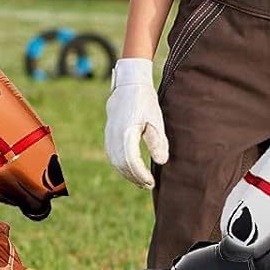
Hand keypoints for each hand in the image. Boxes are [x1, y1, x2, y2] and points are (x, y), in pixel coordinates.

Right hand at [104, 58, 168, 188]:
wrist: (129, 84)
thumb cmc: (145, 101)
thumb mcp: (155, 119)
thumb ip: (157, 141)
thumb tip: (161, 162)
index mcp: (126, 133)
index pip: (132, 162)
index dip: (141, 175)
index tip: (152, 183)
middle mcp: (114, 136)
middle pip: (122, 165)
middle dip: (135, 178)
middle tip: (148, 185)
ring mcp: (109, 135)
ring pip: (115, 161)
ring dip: (127, 173)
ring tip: (140, 181)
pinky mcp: (108, 133)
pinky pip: (112, 155)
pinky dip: (121, 165)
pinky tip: (130, 169)